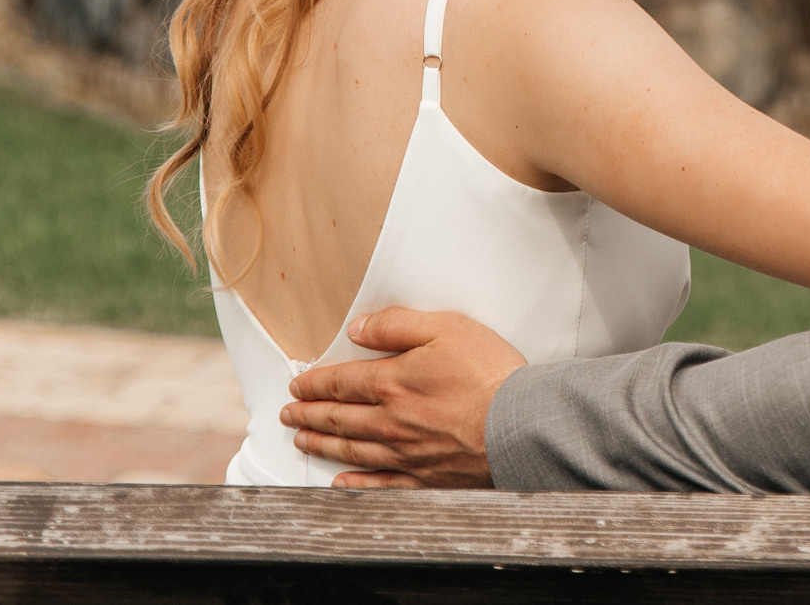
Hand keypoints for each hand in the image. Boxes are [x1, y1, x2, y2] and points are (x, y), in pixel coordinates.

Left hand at [280, 309, 524, 488]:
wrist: (519, 426)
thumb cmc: (487, 373)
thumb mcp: (446, 328)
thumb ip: (397, 325)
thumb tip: (357, 329)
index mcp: (391, 383)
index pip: (340, 383)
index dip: (315, 383)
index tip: (297, 385)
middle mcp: (389, 422)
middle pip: (338, 418)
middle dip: (309, 414)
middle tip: (290, 413)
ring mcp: (404, 454)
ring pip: (351, 450)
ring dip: (322, 444)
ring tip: (302, 440)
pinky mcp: (424, 478)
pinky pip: (379, 484)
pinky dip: (355, 483)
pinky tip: (340, 482)